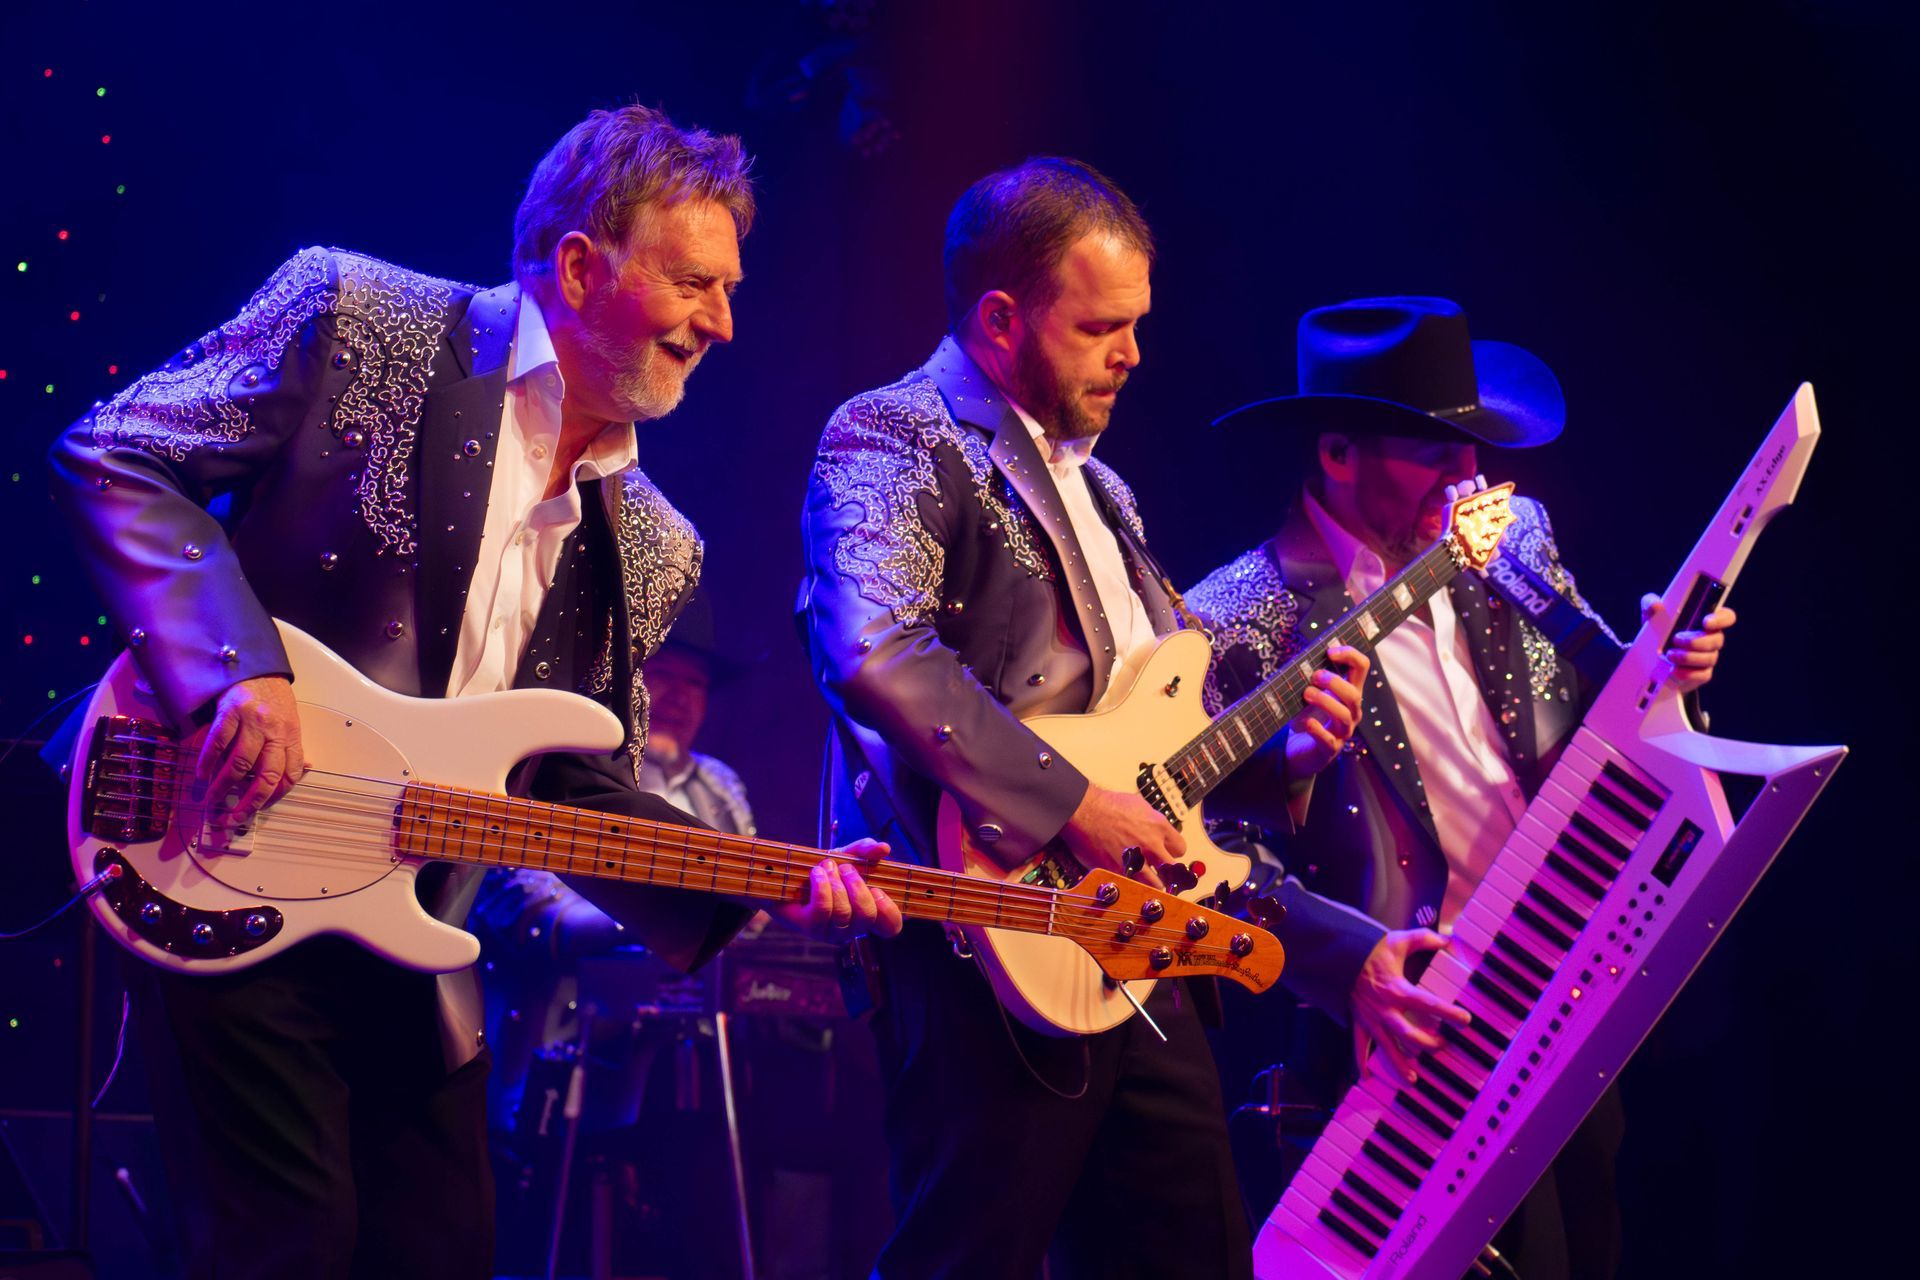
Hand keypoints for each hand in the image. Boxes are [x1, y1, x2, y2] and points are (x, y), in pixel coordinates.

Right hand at [192, 676, 305, 826]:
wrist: (255, 665)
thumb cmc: (272, 698)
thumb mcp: (289, 722)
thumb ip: (288, 748)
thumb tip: (295, 774)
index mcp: (291, 736)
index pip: (291, 775)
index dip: (276, 796)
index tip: (260, 809)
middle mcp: (275, 731)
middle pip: (267, 776)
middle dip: (249, 803)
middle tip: (233, 818)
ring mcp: (253, 721)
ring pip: (240, 764)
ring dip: (224, 787)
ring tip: (213, 801)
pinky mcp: (230, 712)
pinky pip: (218, 743)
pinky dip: (208, 762)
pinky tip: (202, 775)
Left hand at [772, 840, 903, 941]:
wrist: (785, 876)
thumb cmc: (823, 870)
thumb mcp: (846, 856)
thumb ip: (865, 851)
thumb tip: (884, 848)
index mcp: (867, 913)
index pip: (891, 927)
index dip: (890, 910)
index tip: (877, 888)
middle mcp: (851, 928)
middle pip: (867, 917)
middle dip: (857, 886)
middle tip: (845, 868)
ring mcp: (830, 932)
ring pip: (844, 913)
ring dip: (836, 883)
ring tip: (827, 866)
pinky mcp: (810, 928)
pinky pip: (823, 910)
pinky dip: (822, 886)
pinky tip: (817, 873)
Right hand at [1057, 783, 1185, 890]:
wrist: (1083, 811)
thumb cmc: (1105, 804)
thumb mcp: (1138, 804)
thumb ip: (1152, 820)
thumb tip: (1157, 827)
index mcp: (1158, 826)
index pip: (1180, 849)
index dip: (1171, 852)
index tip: (1165, 853)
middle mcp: (1151, 845)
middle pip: (1173, 870)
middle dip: (1166, 871)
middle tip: (1159, 871)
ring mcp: (1136, 860)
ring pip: (1157, 884)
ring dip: (1152, 883)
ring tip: (1145, 879)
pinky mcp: (1119, 871)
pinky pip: (1134, 885)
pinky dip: (1132, 884)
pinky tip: (1127, 879)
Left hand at [1284, 642, 1368, 777]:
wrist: (1300, 752)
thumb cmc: (1308, 717)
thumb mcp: (1311, 694)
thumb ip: (1311, 677)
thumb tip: (1300, 656)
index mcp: (1349, 693)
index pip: (1361, 668)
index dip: (1350, 655)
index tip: (1330, 651)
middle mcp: (1351, 712)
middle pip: (1354, 694)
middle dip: (1334, 682)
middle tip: (1313, 676)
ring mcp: (1342, 732)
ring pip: (1343, 715)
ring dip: (1324, 701)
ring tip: (1306, 693)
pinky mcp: (1329, 749)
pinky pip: (1328, 740)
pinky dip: (1317, 729)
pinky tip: (1307, 722)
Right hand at [1350, 928, 1472, 1083]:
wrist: (1336, 955)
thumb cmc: (1368, 949)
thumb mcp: (1396, 940)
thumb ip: (1422, 939)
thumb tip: (1445, 939)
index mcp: (1397, 990)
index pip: (1429, 1004)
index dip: (1449, 1013)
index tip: (1465, 1020)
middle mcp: (1385, 1009)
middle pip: (1410, 1034)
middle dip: (1428, 1043)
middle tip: (1443, 1046)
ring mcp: (1370, 1019)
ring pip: (1386, 1047)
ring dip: (1399, 1064)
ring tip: (1412, 1080)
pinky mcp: (1358, 1022)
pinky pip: (1358, 1046)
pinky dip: (1360, 1063)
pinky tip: (1366, 1078)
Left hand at [1641, 595, 1735, 693]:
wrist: (1650, 659)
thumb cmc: (1658, 631)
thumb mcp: (1651, 616)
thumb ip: (1650, 604)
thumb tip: (1655, 605)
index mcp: (1705, 620)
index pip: (1726, 617)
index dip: (1721, 619)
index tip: (1706, 622)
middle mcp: (1711, 638)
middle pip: (1717, 639)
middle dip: (1696, 641)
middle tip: (1676, 639)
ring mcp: (1708, 657)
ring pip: (1709, 658)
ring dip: (1689, 657)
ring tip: (1670, 655)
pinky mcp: (1701, 674)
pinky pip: (1702, 675)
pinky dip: (1687, 673)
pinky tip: (1674, 670)